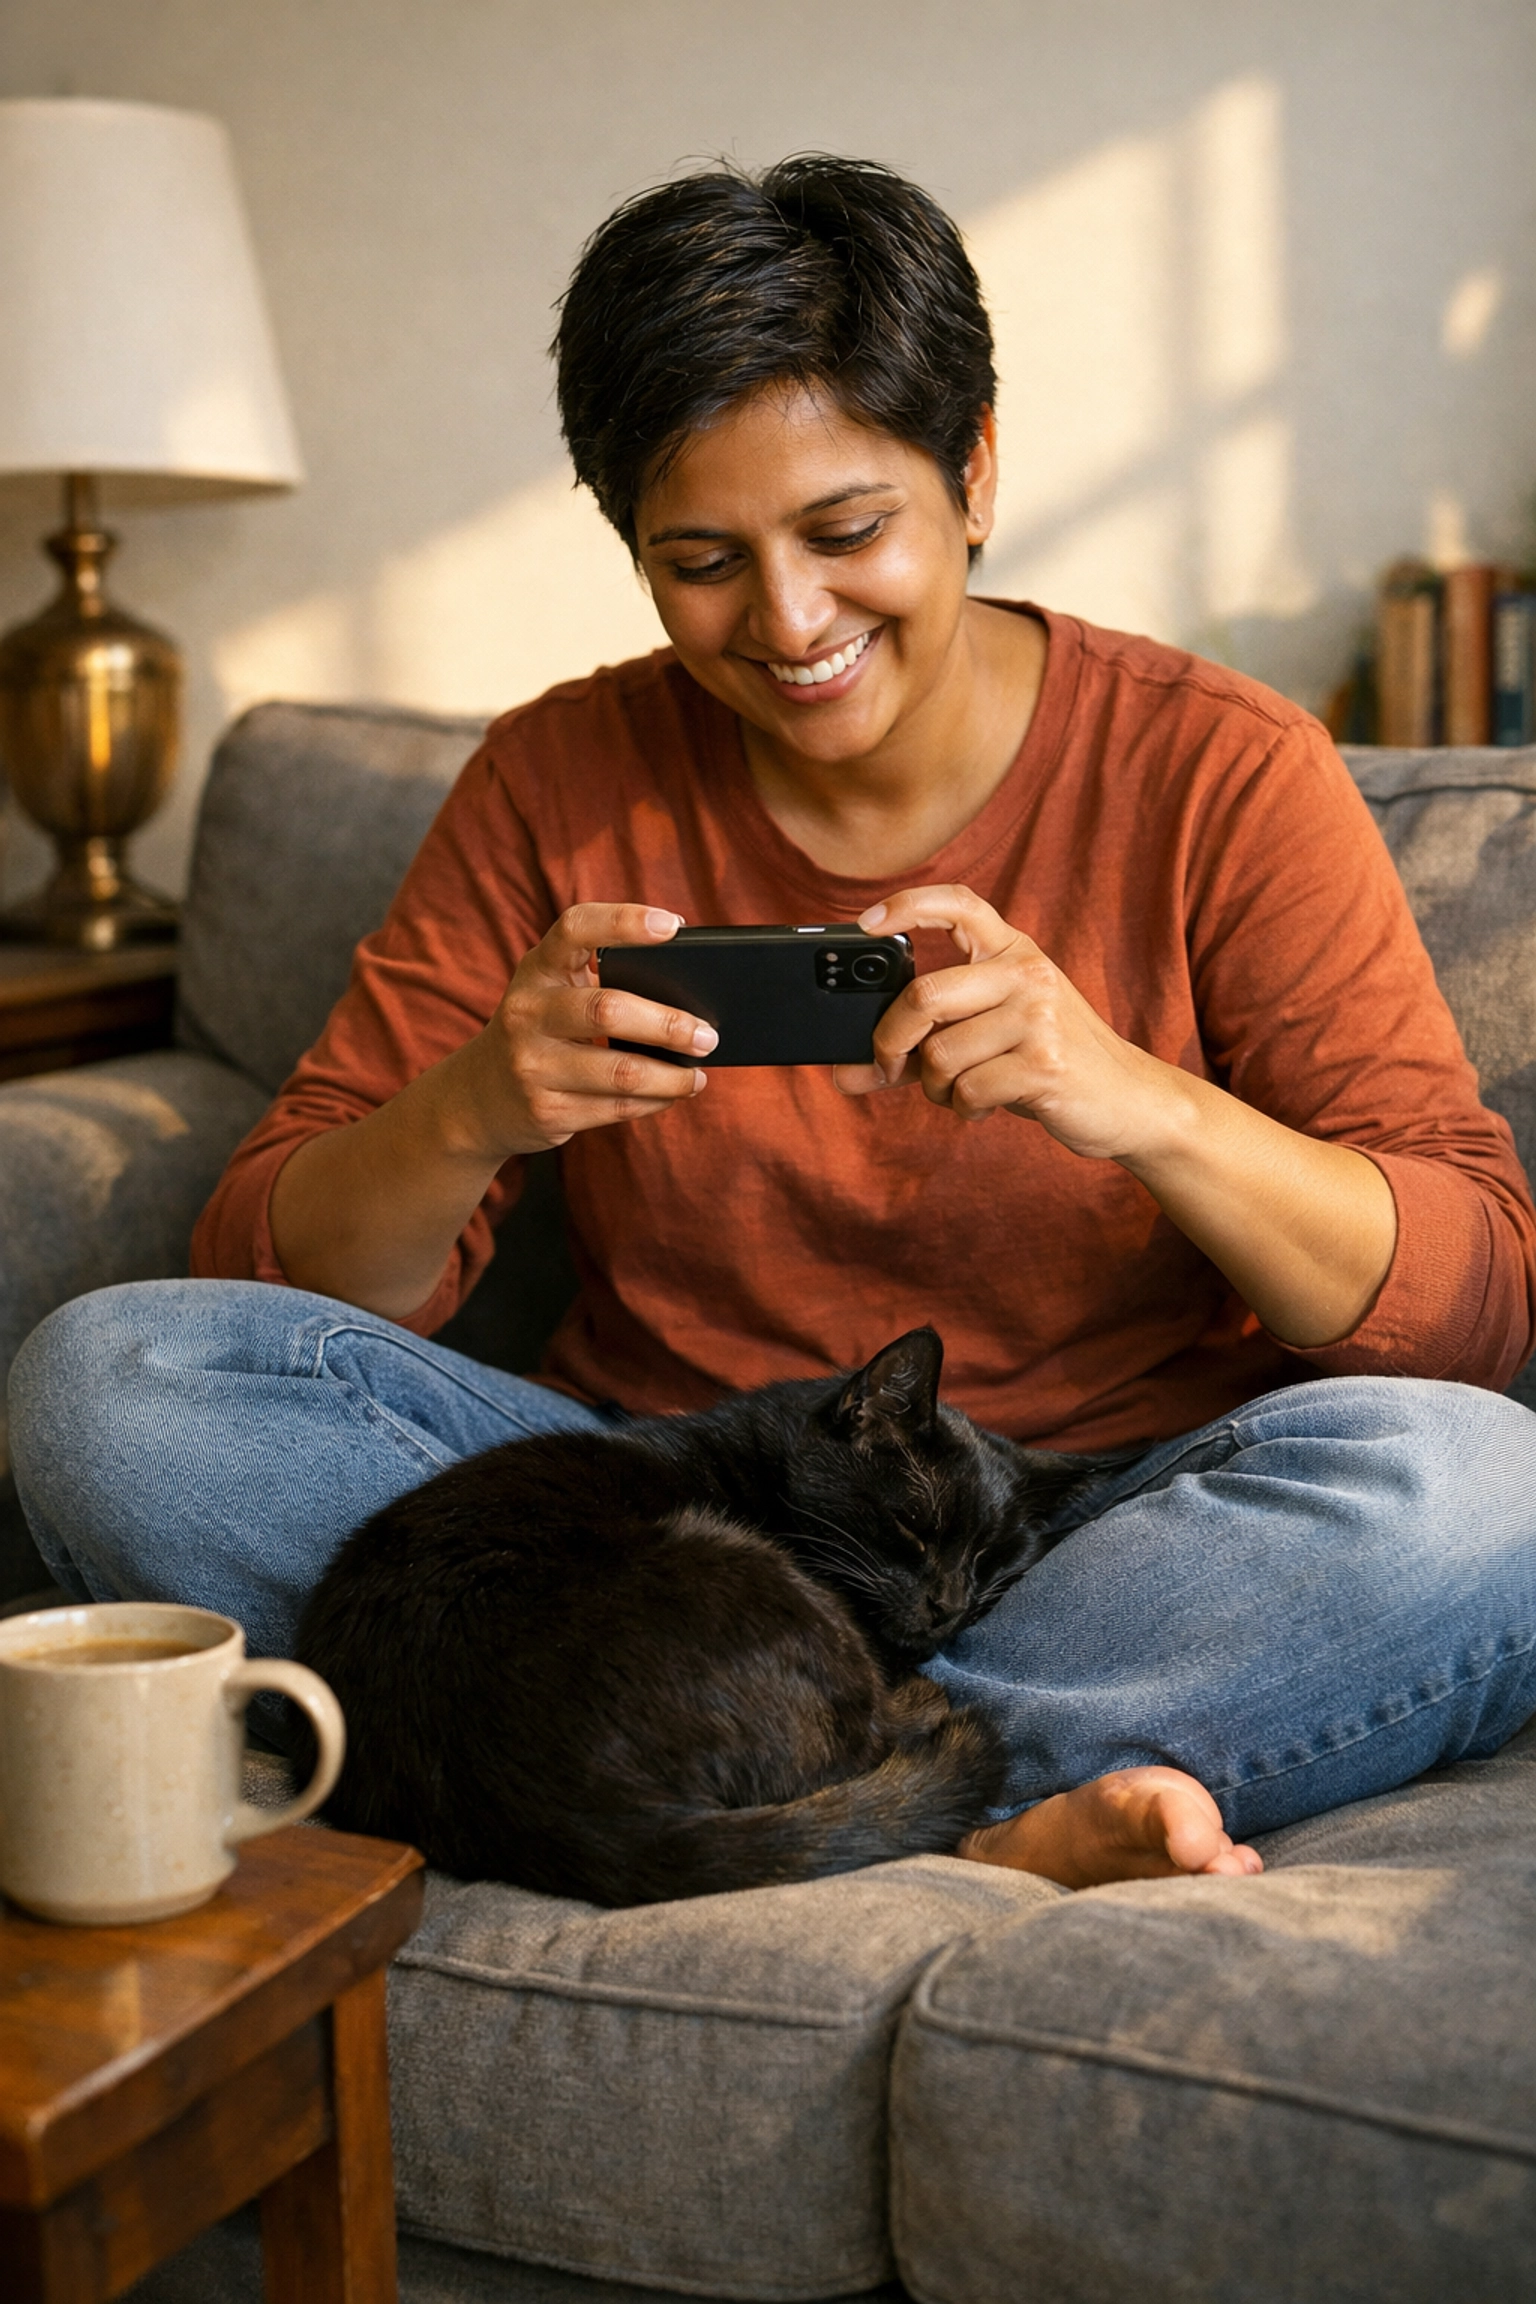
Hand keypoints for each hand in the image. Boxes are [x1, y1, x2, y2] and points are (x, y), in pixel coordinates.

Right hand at [462, 903, 716, 1156]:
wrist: (477, 1098)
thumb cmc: (539, 1032)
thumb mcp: (551, 993)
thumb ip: (600, 981)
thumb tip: (690, 992)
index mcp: (536, 970)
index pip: (576, 929)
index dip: (623, 922)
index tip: (673, 926)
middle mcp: (527, 1013)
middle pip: (608, 1010)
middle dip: (668, 1024)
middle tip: (706, 1034)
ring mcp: (532, 1065)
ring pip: (621, 1072)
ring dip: (672, 1076)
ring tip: (699, 1074)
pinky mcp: (545, 1110)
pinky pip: (616, 1108)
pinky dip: (656, 1101)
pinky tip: (673, 1093)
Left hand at [834, 883, 1175, 1161]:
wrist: (1129, 1099)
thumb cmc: (1048, 1062)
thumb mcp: (991, 1039)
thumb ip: (918, 1050)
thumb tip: (842, 1075)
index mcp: (1013, 953)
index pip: (959, 903)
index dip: (908, 905)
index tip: (866, 924)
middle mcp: (1027, 974)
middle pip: (923, 995)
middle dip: (889, 1042)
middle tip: (888, 1066)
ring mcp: (1039, 1017)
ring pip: (940, 1054)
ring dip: (934, 1088)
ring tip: (959, 1093)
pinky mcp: (1045, 1063)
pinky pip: (968, 1089)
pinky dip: (962, 1108)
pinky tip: (984, 1106)